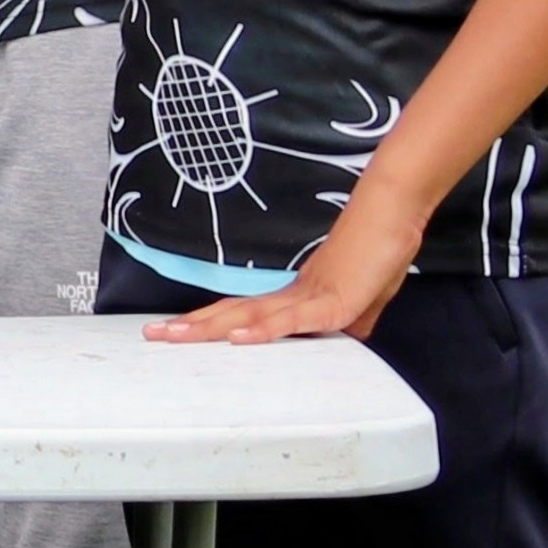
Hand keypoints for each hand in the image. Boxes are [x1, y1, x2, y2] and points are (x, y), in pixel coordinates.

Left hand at [142, 203, 415, 345]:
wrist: (395, 209)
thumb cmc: (381, 246)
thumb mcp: (365, 298)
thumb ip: (353, 318)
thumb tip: (352, 336)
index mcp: (297, 295)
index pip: (244, 313)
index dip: (211, 323)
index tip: (180, 331)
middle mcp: (294, 294)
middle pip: (233, 313)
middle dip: (191, 326)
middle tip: (152, 333)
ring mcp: (309, 295)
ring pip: (250, 316)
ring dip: (210, 328)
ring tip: (173, 335)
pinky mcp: (332, 300)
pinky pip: (292, 319)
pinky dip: (264, 330)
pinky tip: (237, 338)